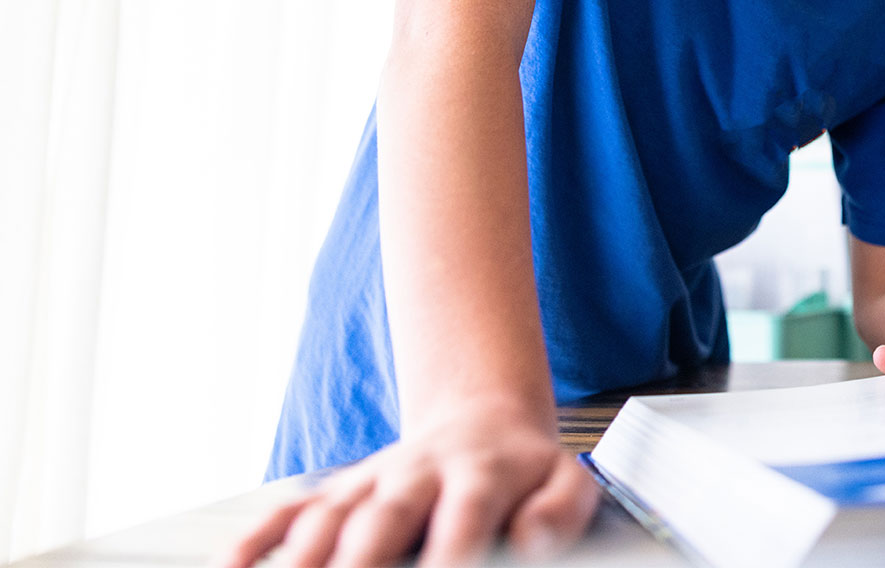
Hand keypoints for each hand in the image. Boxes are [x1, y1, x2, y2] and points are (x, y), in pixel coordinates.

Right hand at [220, 404, 595, 567]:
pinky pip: (291, 511)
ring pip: (331, 516)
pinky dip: (258, 538)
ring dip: (305, 556)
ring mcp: (371, 480)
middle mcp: (417, 473)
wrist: (481, 417)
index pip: (464, 512)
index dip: (452, 548)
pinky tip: (233, 565)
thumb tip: (533, 539)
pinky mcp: (338, 489)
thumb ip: (559, 510)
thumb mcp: (564, 479)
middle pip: (384, 515)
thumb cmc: (523, 469)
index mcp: (479, 473)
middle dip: (362, 559)